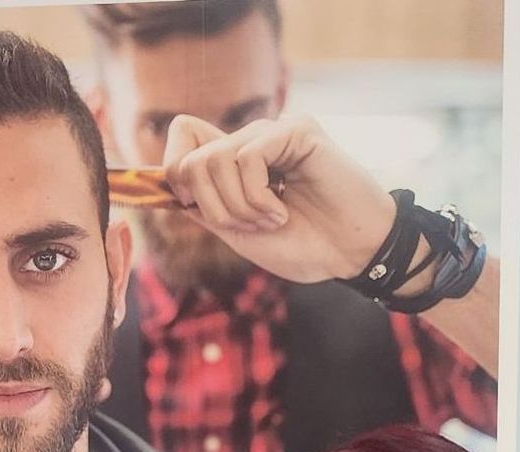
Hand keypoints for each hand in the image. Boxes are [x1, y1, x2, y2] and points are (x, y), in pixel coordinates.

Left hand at [163, 113, 396, 285]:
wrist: (354, 254)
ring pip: (216, 159)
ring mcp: (274, 131)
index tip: (189, 206)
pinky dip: (257, 197)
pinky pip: (247, 157)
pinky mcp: (295, 131)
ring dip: (239, 206)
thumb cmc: (308, 247)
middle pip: (192, 157)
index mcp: (238, 161)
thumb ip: (207, 207)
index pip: (183, 136)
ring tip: (273, 221)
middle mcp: (252, 139)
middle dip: (214, 206)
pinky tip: (283, 211)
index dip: (173, 173)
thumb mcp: (242, 234)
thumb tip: (166, 185)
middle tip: (252, 226)